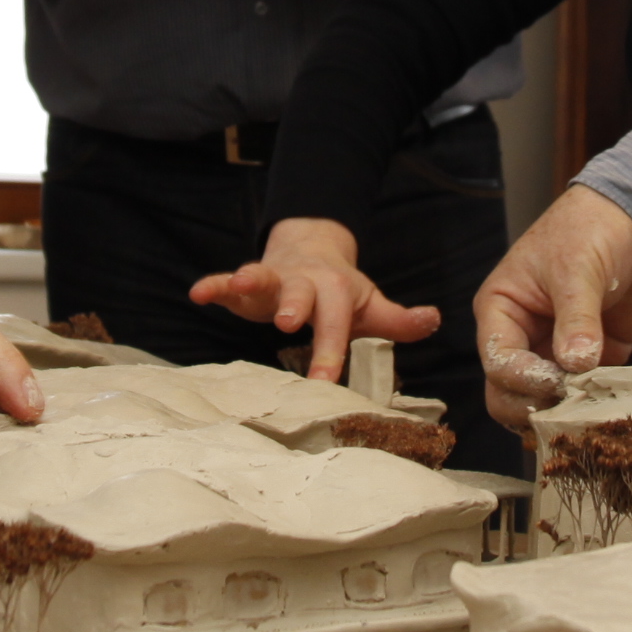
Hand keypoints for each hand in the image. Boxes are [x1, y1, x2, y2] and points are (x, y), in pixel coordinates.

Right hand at [188, 216, 441, 381]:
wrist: (311, 249)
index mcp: (336, 292)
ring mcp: (275, 279)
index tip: (326, 382)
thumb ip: (400, 320)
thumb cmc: (341, 293)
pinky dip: (214, 285)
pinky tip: (198, 292)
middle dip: (296, 307)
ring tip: (240, 284)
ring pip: (263, 277)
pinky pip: (228, 281)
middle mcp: (304, 283)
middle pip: (300, 294)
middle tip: (290, 324)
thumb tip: (434, 320)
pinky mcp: (247, 283)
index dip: (331, 351)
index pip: (336, 324)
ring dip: (251, 280)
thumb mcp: (371, 306)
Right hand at [473, 186, 631, 432]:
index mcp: (502, 311)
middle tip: (572, 403)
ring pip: (545, 404)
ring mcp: (556, 354)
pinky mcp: (593, 364)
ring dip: (567, 413)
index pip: (497, 361)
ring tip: (595, 409)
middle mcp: (523, 338)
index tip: (558, 381)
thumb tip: (576, 364)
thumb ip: (576, 318)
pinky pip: (588, 397)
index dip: (524, 378)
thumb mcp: (577, 268)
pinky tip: (618, 405)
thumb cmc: (590, 228)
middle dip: (536, 405)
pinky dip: (599, 406)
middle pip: (509, 395)